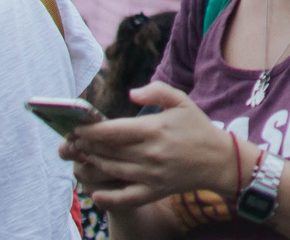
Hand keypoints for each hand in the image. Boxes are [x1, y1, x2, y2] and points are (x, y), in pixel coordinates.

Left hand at [63, 83, 243, 209]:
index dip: (90, 130)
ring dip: (92, 164)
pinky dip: (107, 197)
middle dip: (86, 146)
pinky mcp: (153, 192)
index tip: (76, 127)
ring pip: (111, 171)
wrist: (217, 160)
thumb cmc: (196, 128)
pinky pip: (124, 198)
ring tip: (81, 156)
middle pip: (107, 151)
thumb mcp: (181, 101)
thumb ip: (157, 91)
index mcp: (154, 129)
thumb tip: (131, 93)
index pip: (112, 131)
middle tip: (72, 141)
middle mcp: (150, 154)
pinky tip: (93, 192)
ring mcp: (150, 175)